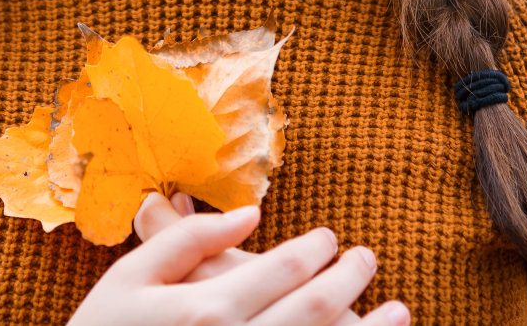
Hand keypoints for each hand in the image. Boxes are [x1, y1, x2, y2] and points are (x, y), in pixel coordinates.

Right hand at [65, 192, 410, 325]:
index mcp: (207, 311)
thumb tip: (246, 214)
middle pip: (316, 308)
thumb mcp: (128, 281)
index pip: (284, 269)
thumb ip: (184, 239)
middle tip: (366, 259)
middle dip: (351, 279)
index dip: (316, 250)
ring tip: (399, 311)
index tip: (330, 239)